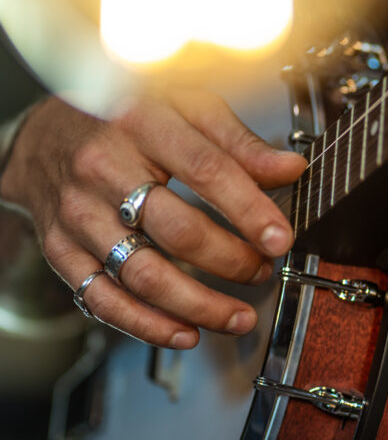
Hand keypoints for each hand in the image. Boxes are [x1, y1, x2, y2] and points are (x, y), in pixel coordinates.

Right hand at [0, 92, 305, 348]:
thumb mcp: (184, 106)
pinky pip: (103, 299)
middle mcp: (104, 169)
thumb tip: (290, 169)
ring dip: (199, 306)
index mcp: (142, 123)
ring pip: (144, 274)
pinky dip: (148, 325)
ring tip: (238, 317)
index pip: (207, 171)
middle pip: (178, 231)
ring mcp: (79, 214)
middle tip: (262, 271)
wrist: (44, 134)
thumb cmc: (123, 117)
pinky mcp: (63, 249)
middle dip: (232, 262)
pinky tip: (185, 333)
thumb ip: (238, 142)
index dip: (250, 211)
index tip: (280, 239)